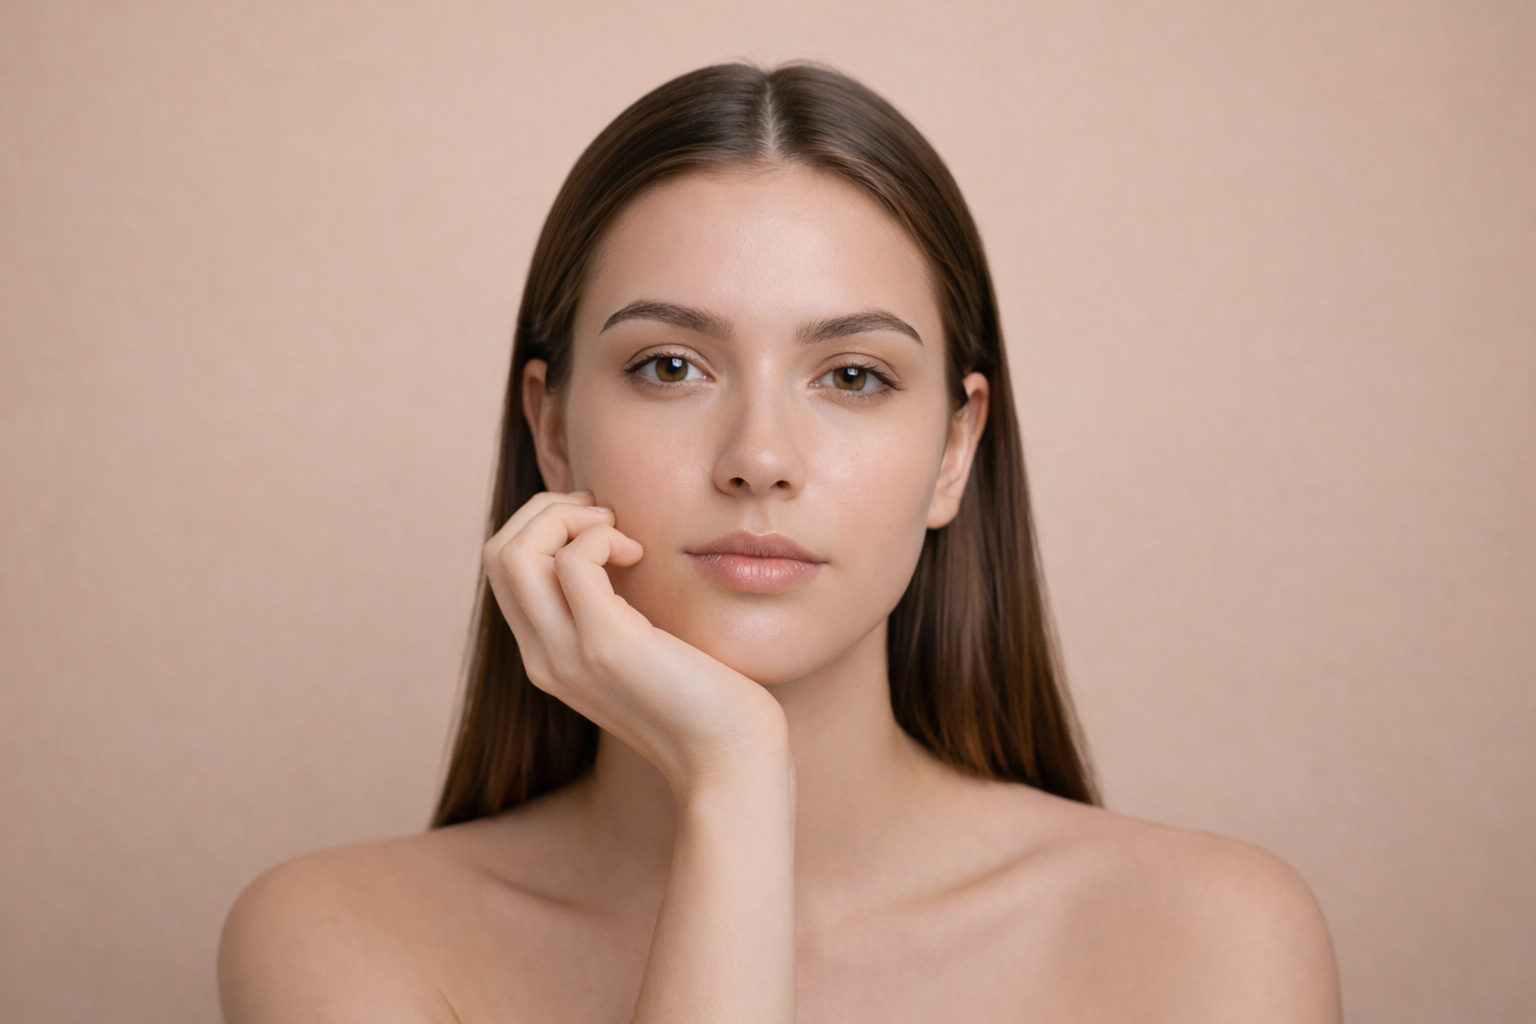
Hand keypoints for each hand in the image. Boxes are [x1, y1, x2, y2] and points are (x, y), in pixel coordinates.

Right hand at [482, 491, 788, 792]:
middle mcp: (543, 658)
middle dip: (547, 510)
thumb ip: (615, 613)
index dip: (543, 527)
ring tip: (619, 531)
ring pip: (514, 552)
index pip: (503, 571)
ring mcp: (567, 653)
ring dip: (567, 517)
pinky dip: (602, 536)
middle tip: (606, 516)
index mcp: (547, 658)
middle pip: (498, 553)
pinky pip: (573, 562)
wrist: (730, 760)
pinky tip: (640, 553)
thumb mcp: (642, 651)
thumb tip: (618, 551)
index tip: (601, 524)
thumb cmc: (704, 700)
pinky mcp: (606, 645)